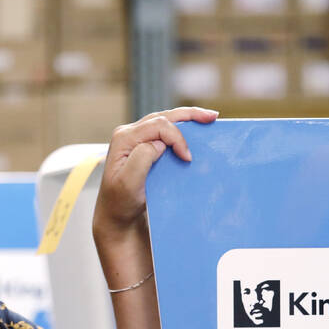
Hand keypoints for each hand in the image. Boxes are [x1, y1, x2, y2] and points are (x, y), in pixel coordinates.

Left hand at [94, 107, 218, 236]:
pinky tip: (195, 129)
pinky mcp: (143, 145)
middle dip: (189, 115)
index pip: (158, 126)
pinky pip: (164, 130)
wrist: (117, 213)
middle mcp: (129, 133)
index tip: (187, 158)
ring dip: (187, 118)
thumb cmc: (121, 201)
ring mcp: (136, 138)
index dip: (177, 138)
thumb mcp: (128, 183)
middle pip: (163, 116)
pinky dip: (182, 128)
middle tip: (212, 117)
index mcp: (124, 138)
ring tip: (208, 117)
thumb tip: (159, 143)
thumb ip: (142, 158)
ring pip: (165, 120)